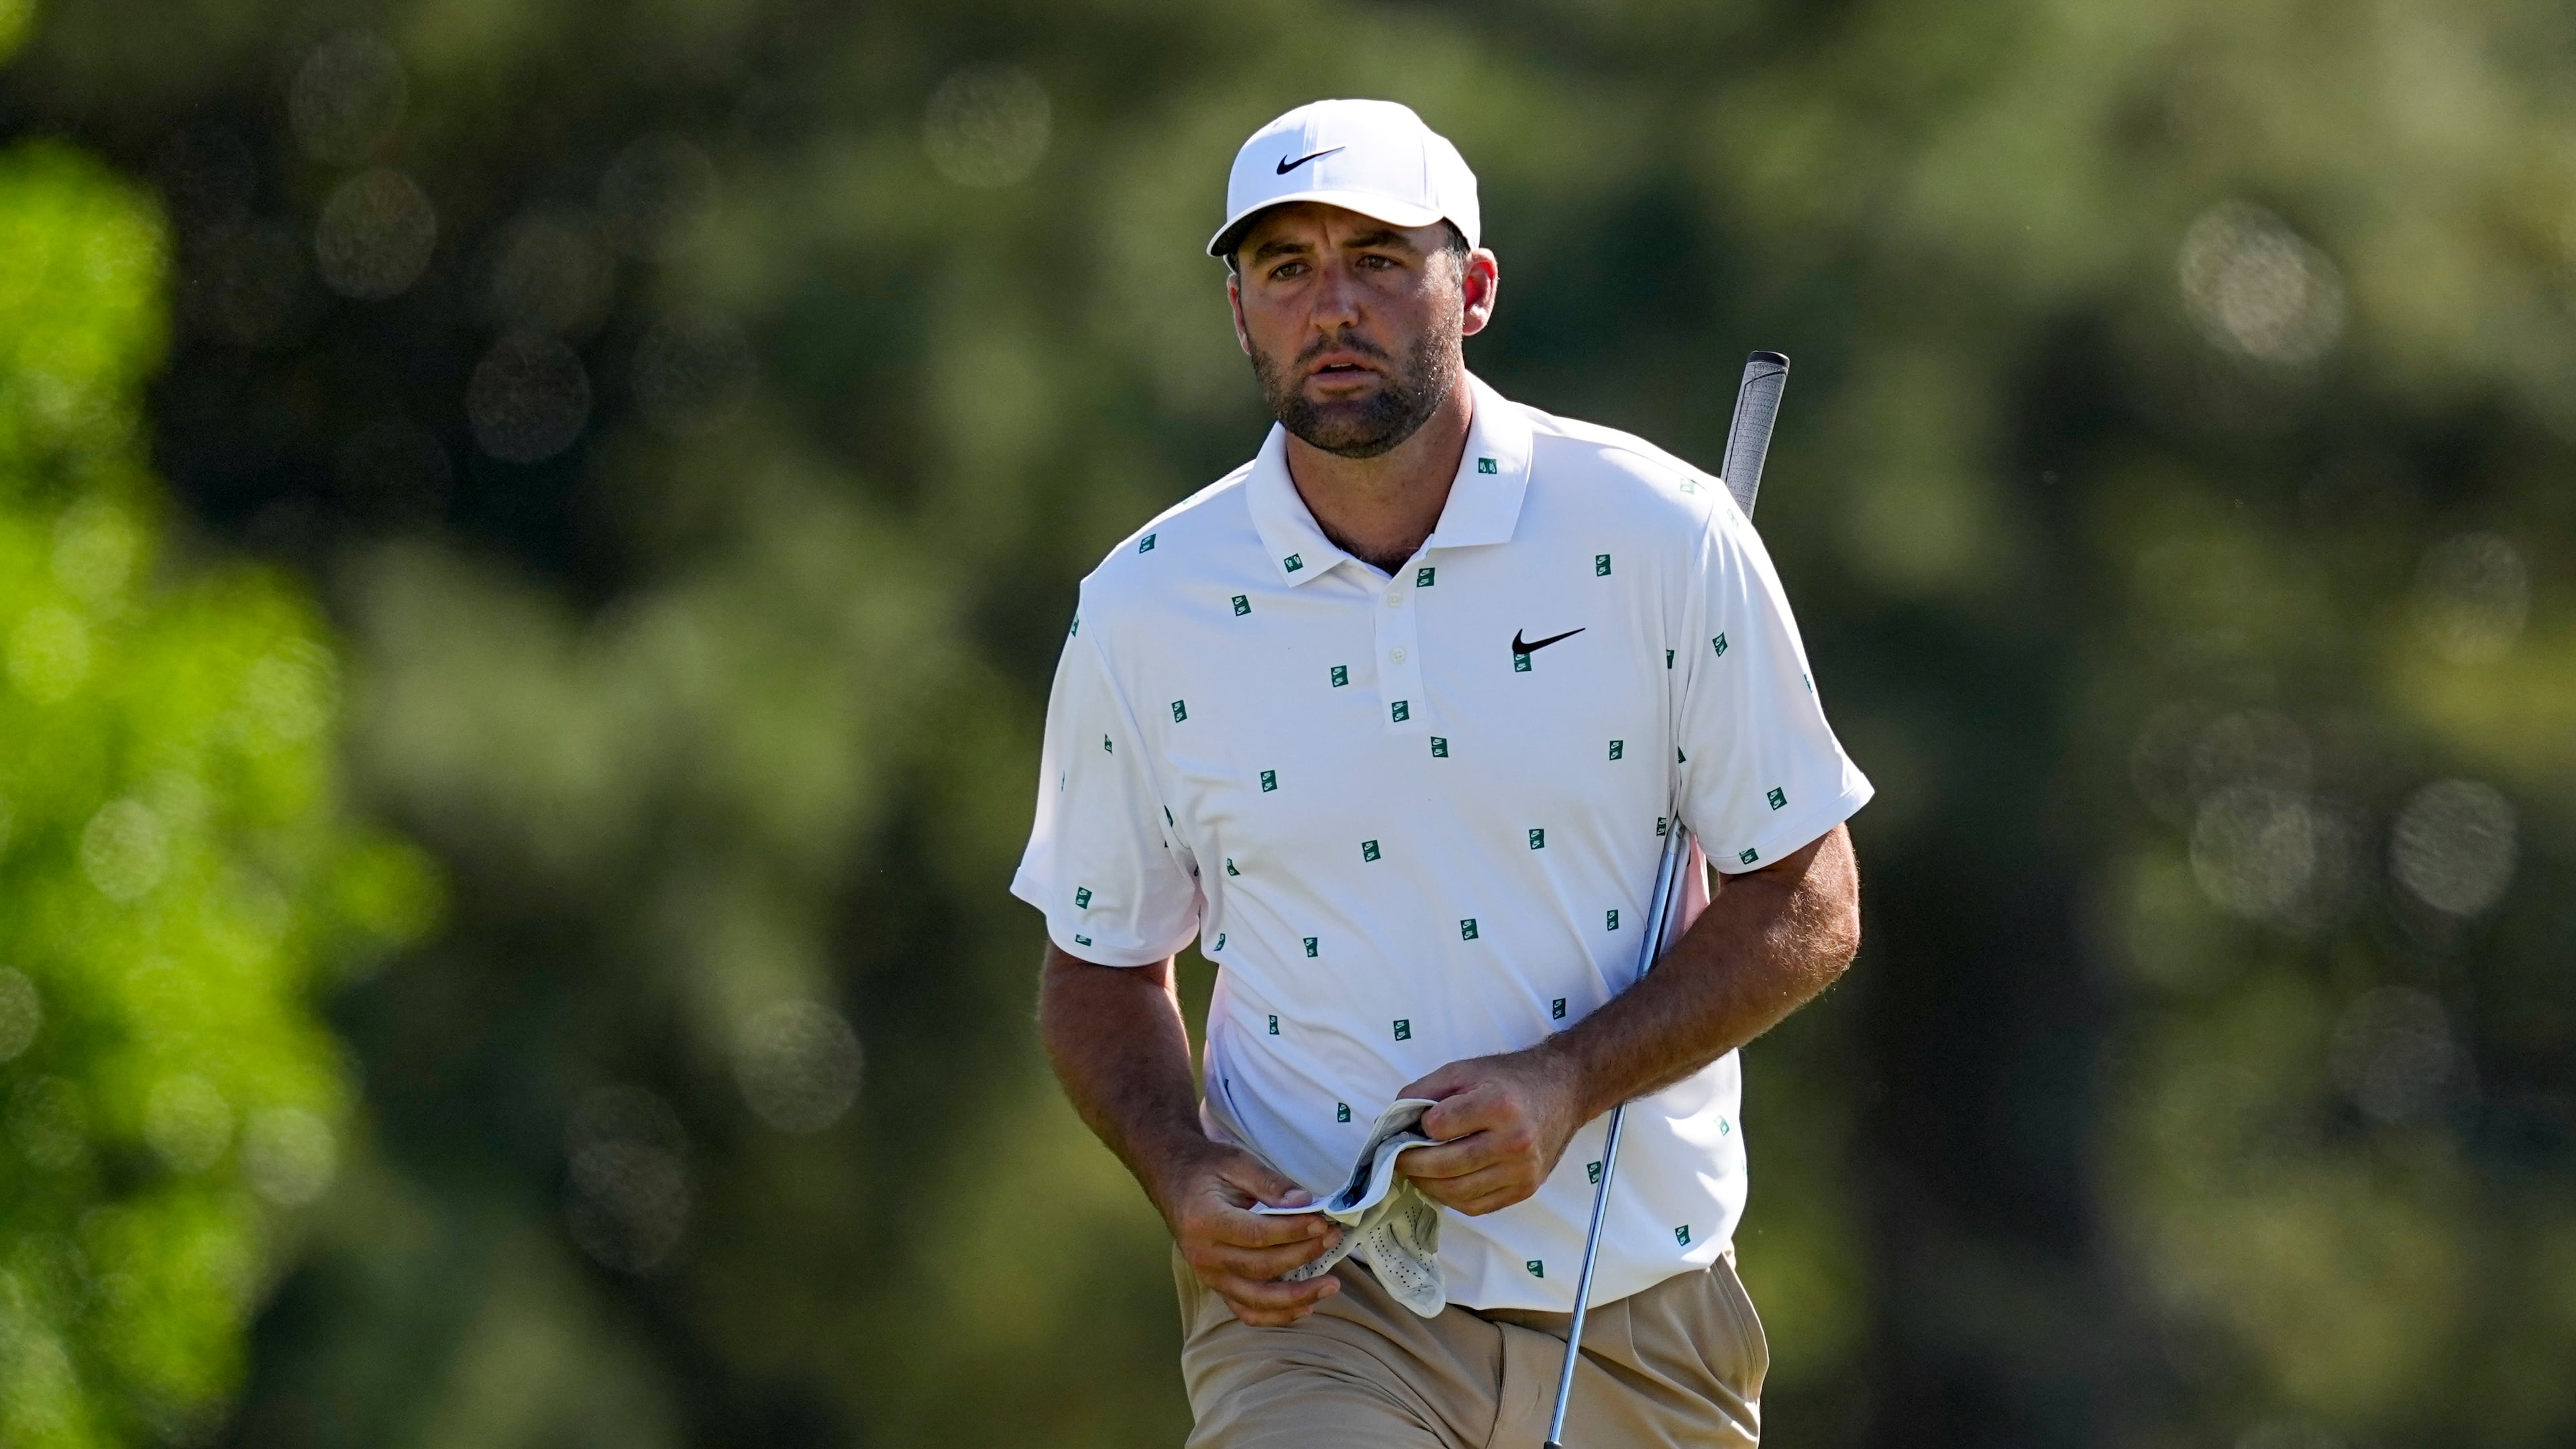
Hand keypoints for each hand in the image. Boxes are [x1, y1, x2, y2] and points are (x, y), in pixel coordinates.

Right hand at [1150, 1140, 1345, 1325]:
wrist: (1174, 1180)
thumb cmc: (1207, 1168)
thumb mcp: (1236, 1162)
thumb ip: (1271, 1183)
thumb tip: (1306, 1203)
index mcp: (1205, 1221)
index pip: (1257, 1235)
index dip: (1294, 1232)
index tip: (1323, 1223)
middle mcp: (1203, 1255)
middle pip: (1262, 1267)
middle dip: (1303, 1255)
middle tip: (1333, 1237)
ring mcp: (1208, 1275)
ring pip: (1256, 1299)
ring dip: (1297, 1296)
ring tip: (1331, 1284)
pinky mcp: (1216, 1285)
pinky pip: (1246, 1311)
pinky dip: (1276, 1315)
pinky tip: (1304, 1308)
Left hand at [1396, 1048, 1584, 1215]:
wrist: (1564, 1091)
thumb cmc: (1510, 1079)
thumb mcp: (1464, 1070)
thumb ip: (1423, 1091)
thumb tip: (1391, 1121)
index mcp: (1499, 1105)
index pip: (1438, 1127)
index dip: (1420, 1126)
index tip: (1416, 1124)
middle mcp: (1515, 1141)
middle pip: (1445, 1165)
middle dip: (1411, 1164)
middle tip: (1396, 1159)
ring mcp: (1523, 1170)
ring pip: (1458, 1192)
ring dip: (1427, 1185)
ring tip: (1415, 1172)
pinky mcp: (1526, 1188)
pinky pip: (1477, 1206)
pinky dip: (1452, 1198)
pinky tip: (1442, 1183)